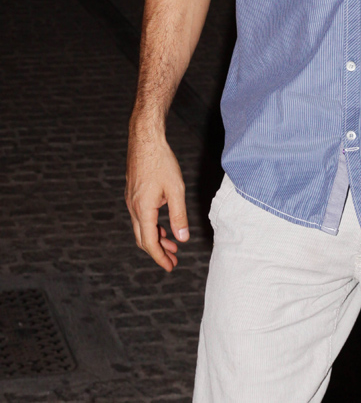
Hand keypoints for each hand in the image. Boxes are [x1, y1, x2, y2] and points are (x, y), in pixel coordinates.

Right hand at [125, 128, 188, 271]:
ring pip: (141, 227)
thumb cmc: (161, 162)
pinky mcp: (133, 193)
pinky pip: (140, 216)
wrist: (145, 140)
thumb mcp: (175, 190)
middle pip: (143, 238)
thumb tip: (183, 238)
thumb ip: (179, 216)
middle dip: (158, 251)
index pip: (149, 242)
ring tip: (172, 244)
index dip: (160, 257)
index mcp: (143, 209)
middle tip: (173, 260)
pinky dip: (151, 226)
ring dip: (156, 238)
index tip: (170, 266)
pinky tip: (163, 225)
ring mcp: (131, 200)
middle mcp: (133, 207)